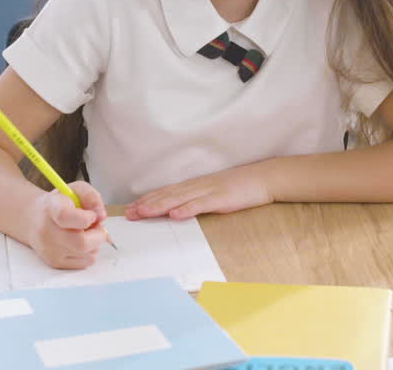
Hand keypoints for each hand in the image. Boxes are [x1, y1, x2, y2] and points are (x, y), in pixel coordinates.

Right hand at [26, 181, 108, 268]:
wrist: (34, 219)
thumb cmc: (59, 204)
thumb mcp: (75, 190)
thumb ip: (91, 197)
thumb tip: (101, 216)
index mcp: (52, 208)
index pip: (65, 216)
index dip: (86, 218)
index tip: (92, 215)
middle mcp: (47, 231)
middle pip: (81, 242)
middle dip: (98, 235)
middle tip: (97, 226)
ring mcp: (50, 250)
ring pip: (87, 254)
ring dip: (95, 243)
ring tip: (87, 232)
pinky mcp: (55, 262)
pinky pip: (85, 263)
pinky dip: (90, 253)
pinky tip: (82, 242)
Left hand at [124, 164, 272, 220]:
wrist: (264, 178)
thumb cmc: (241, 187)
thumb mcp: (216, 192)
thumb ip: (199, 199)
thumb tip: (181, 210)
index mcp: (196, 186)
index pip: (167, 192)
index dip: (148, 200)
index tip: (131, 208)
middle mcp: (198, 186)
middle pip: (167, 195)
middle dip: (146, 204)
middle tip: (128, 214)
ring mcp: (209, 191)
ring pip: (179, 199)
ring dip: (159, 206)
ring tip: (143, 213)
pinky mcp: (221, 198)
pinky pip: (201, 204)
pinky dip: (187, 209)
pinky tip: (175, 215)